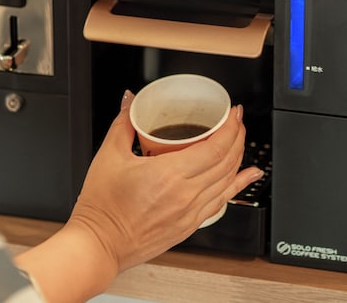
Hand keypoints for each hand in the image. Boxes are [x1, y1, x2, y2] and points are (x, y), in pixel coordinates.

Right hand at [68, 90, 263, 272]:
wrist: (100, 244)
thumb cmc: (102, 207)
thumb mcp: (109, 156)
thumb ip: (123, 123)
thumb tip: (130, 101)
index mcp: (168, 174)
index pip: (215, 148)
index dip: (231, 128)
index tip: (234, 113)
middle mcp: (185, 195)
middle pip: (227, 162)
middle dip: (238, 137)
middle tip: (237, 121)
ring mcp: (190, 213)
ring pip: (227, 182)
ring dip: (239, 159)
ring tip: (240, 141)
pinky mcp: (189, 226)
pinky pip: (221, 202)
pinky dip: (236, 186)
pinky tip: (246, 176)